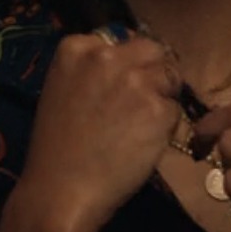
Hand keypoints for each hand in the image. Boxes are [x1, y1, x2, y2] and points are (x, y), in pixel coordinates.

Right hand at [12, 28, 180, 231]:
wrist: (60, 192)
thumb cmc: (56, 150)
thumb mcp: (63, 91)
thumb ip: (93, 72)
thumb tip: (130, 66)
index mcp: (76, 47)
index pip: (123, 39)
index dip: (130, 64)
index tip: (123, 86)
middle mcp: (107, 56)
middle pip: (152, 50)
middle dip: (153, 73)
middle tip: (143, 103)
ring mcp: (135, 81)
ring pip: (169, 78)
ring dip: (162, 99)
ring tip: (140, 128)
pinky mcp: (157, 108)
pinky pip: (174, 110)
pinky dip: (165, 128)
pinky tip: (142, 145)